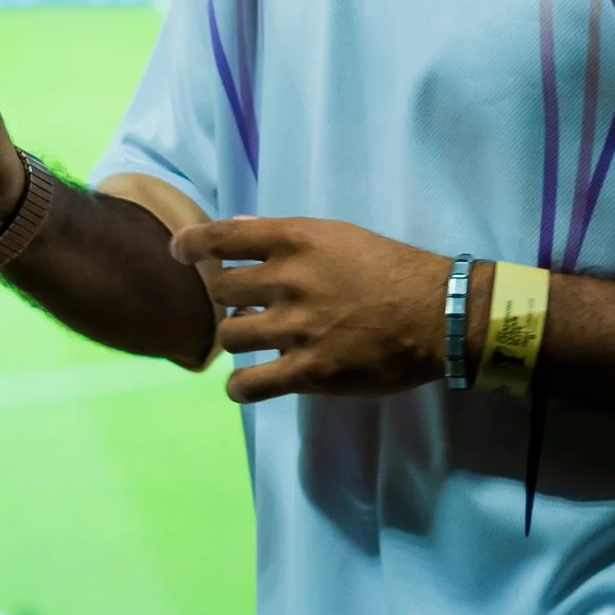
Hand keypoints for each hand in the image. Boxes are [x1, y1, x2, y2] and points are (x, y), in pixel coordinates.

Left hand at [174, 217, 444, 402]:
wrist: (435, 314)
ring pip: (231, 335)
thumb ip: (284, 236)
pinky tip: (246, 383)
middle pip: (221, 289)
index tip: (179, 251)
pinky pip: (250, 385)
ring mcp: (294, 329)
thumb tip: (239, 228)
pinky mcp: (307, 372)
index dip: (192, 244)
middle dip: (221, 296)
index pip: (223, 237)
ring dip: (235, 337)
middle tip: (238, 303)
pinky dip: (240, 386)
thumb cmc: (391, 268)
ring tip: (251, 339)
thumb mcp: (338, 235)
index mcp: (295, 241)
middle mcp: (287, 281)